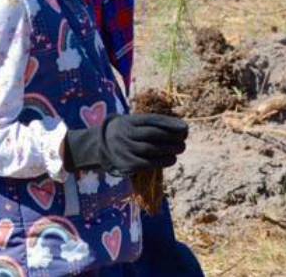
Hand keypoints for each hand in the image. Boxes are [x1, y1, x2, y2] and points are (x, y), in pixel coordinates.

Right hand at [65, 113, 188, 175]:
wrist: (100, 145)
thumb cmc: (127, 131)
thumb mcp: (135, 122)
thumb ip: (154, 124)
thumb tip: (182, 128)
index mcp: (129, 120)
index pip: (151, 120)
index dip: (169, 124)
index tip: (185, 128)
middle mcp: (125, 133)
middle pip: (152, 134)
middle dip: (171, 137)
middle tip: (184, 139)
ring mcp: (124, 149)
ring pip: (149, 149)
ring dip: (168, 150)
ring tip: (180, 149)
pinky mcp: (124, 163)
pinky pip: (145, 164)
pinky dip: (160, 162)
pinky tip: (171, 160)